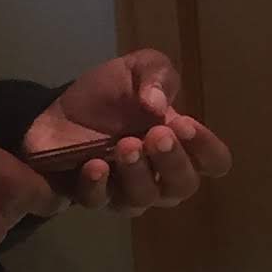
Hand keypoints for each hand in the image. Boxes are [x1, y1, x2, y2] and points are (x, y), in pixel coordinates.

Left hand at [23, 48, 234, 215]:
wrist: (57, 110)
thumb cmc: (109, 94)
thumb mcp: (137, 69)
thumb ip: (157, 76)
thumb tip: (159, 105)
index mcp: (182, 146)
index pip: (214, 161)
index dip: (206, 148)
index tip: (184, 124)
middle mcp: (161, 177)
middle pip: (183, 185)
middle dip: (173, 161)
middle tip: (156, 134)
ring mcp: (127, 192)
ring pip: (144, 198)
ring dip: (138, 173)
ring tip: (125, 145)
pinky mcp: (93, 196)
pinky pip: (101, 202)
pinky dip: (100, 186)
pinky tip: (96, 165)